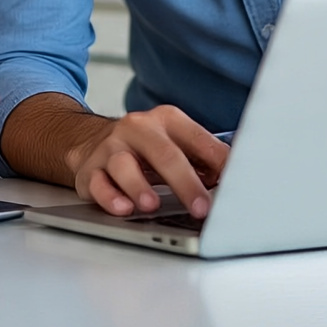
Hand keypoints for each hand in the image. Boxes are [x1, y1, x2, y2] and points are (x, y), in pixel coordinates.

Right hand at [69, 104, 229, 218]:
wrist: (90, 141)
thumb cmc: (144, 148)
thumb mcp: (175, 142)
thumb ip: (204, 157)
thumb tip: (236, 178)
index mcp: (166, 120)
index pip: (197, 140)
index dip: (217, 163)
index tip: (233, 186)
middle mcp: (137, 129)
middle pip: (163, 153)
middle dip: (185, 182)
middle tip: (201, 207)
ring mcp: (111, 148)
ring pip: (124, 165)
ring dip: (138, 186)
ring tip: (151, 205)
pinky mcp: (90, 170)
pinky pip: (98, 183)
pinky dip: (109, 196)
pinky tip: (122, 207)